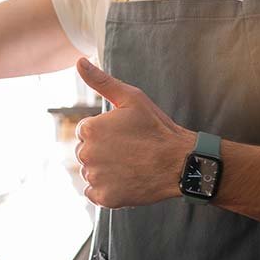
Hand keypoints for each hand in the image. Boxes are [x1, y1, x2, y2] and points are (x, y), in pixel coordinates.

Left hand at [74, 57, 194, 208]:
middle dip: (104, 152)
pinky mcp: (104, 198)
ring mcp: (95, 178)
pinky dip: (107, 190)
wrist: (180, 163)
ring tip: (130, 166)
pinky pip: (95, 193)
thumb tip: (79, 61)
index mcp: (89, 129)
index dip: (107, 133)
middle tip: (131, 151)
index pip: (86, 132)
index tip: (126, 136)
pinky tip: (126, 180)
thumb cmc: (156, 128)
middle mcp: (86, 154)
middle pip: (86, 153)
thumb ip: (101, 81)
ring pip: (91, 173)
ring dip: (105, 171)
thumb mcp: (131, 98)